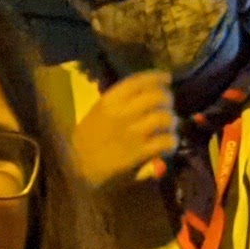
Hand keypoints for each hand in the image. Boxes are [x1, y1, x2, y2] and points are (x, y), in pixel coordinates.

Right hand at [70, 70, 180, 194]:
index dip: (156, 77)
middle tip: (168, 108)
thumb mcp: (98, 114)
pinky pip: (165, 141)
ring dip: (172, 122)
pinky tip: (168, 145)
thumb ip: (120, 101)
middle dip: (168, 101)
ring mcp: (131, 133)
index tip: (166, 79)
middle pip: (157, 97)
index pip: (138, 81)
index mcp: (108, 101)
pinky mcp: (138, 153)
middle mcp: (121, 113)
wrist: (78, 170)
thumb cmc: (89, 140)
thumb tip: (149, 91)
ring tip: (169, 128)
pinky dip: (171, 141)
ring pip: (165, 118)